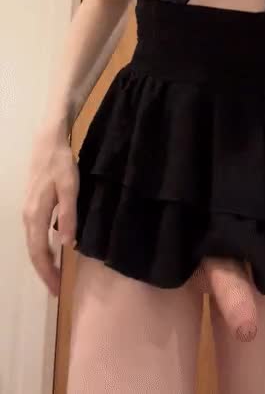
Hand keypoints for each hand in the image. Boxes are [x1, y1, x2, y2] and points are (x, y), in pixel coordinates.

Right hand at [22, 123, 78, 295]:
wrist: (47, 142)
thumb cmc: (61, 164)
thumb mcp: (71, 188)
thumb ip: (68, 215)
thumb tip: (67, 244)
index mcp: (36, 215)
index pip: (39, 252)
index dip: (47, 272)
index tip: (57, 290)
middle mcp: (27, 216)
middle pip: (32, 251)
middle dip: (44, 271)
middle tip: (56, 289)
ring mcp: (27, 210)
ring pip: (32, 242)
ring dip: (42, 260)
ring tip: (55, 273)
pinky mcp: (30, 205)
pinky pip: (34, 233)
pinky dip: (41, 246)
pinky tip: (52, 249)